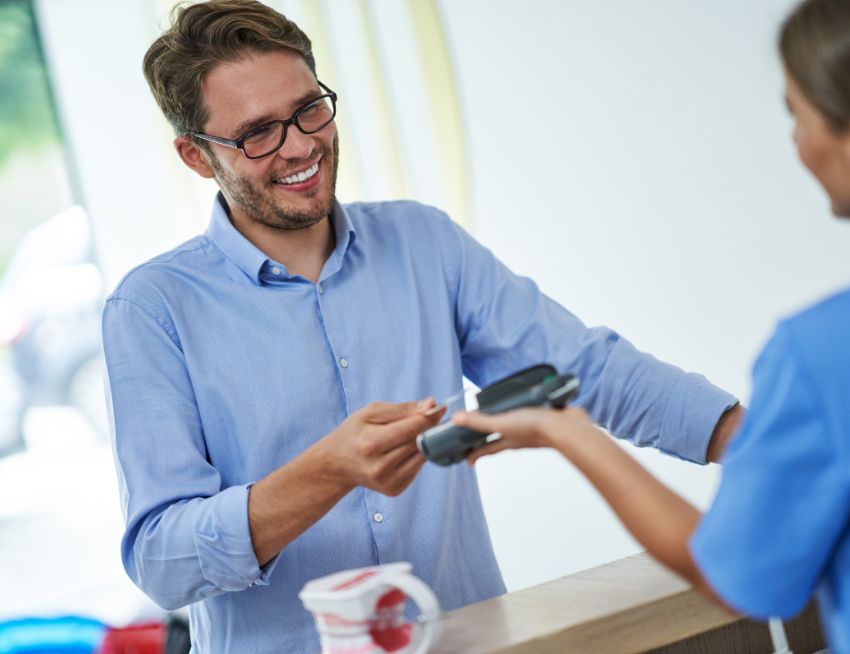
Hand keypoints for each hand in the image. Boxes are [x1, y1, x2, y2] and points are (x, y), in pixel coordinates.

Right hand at [321, 399, 445, 495]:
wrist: (337, 464)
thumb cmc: (354, 432)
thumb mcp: (371, 412)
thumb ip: (403, 409)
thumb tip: (431, 405)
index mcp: (372, 444)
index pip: (412, 429)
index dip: (430, 417)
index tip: (440, 408)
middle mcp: (380, 467)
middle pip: (419, 442)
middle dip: (428, 428)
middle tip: (429, 417)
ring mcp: (388, 482)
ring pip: (422, 456)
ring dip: (425, 443)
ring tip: (414, 433)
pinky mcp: (394, 490)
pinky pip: (417, 468)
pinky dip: (416, 457)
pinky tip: (404, 450)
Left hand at [453, 406, 594, 464]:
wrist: (566, 428)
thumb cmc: (536, 429)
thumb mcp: (502, 423)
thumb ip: (481, 422)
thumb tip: (457, 420)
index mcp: (507, 441)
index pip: (486, 450)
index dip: (475, 454)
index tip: (466, 459)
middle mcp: (519, 437)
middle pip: (500, 440)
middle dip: (489, 439)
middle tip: (480, 437)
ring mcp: (532, 430)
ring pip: (516, 429)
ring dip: (508, 424)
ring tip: (501, 417)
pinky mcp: (545, 419)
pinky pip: (532, 418)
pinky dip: (526, 414)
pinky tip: (527, 405)